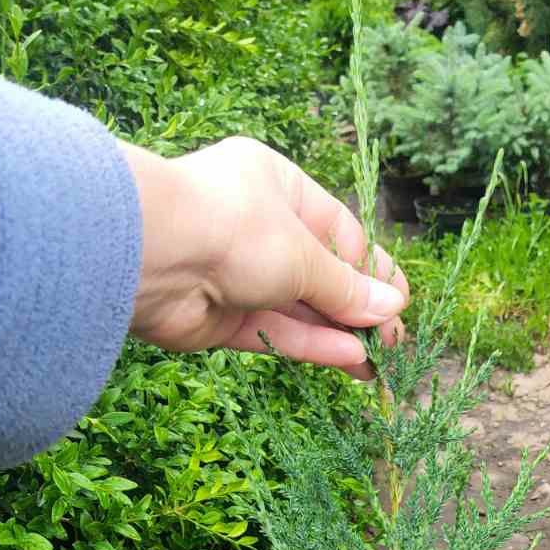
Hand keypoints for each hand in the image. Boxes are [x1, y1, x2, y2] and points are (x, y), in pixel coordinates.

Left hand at [120, 136, 407, 378]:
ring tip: (380, 362)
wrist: (149, 256)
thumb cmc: (233, 227)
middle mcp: (256, 228)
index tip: (400, 303)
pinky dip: (310, 346)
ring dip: (339, 334)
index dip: (371, 270)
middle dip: (357, 308)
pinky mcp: (221, 318)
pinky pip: (275, 332)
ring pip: (299, 309)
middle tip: (396, 342)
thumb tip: (392, 309)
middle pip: (319, 274)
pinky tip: (348, 360)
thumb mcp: (303, 254)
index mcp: (276, 187)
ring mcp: (237, 274)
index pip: (338, 232)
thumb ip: (346, 288)